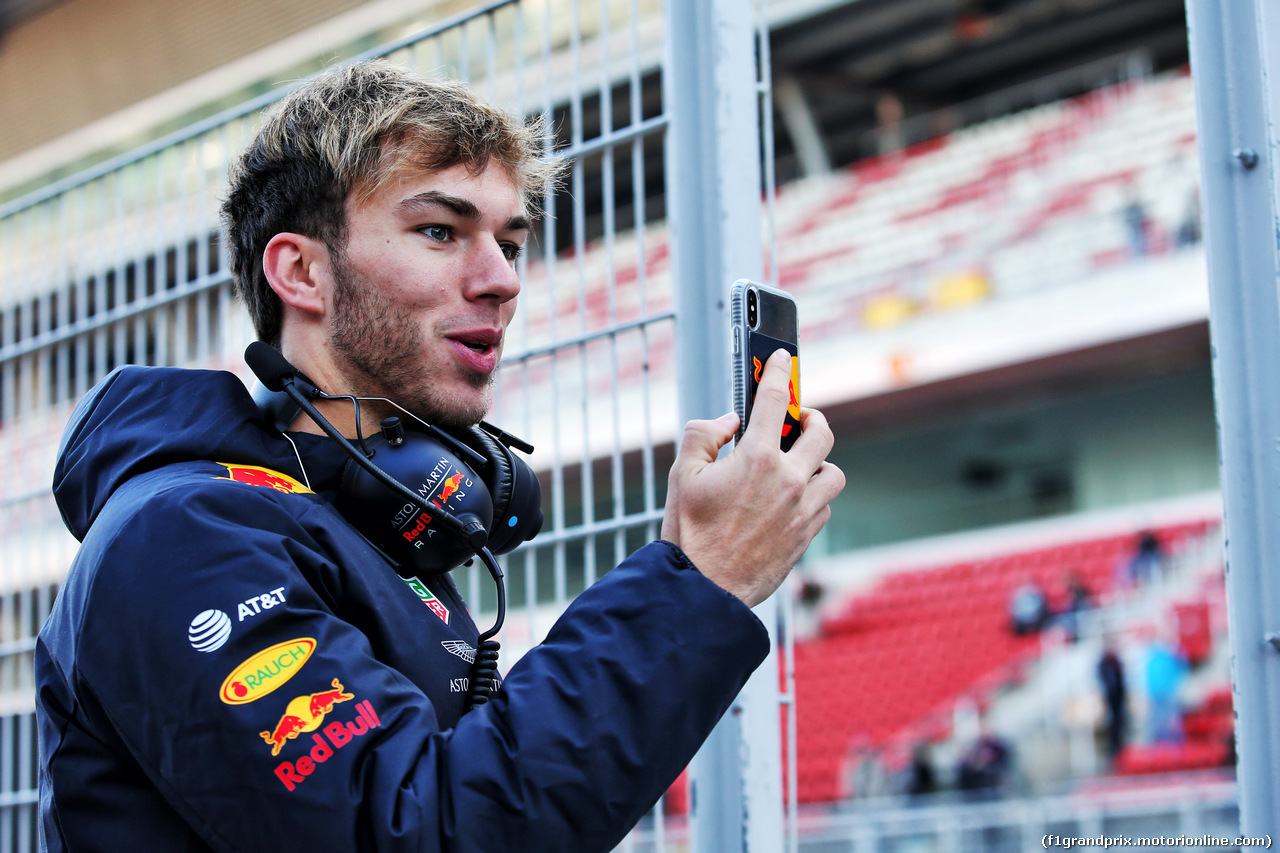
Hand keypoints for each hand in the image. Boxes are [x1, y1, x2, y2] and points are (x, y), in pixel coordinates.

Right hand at [661, 349, 845, 606]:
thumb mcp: (683, 474)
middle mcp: (789, 480)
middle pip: (823, 433)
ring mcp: (803, 510)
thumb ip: (704, 434)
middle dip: (812, 419)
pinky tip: (791, 500)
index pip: (775, 400)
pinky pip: (824, 505)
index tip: (782, 359)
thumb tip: (728, 421)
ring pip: (833, 472)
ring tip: (797, 465)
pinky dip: (813, 497)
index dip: (778, 373)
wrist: (705, 589)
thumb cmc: (690, 533)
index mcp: (757, 458)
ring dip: (818, 463)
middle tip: (799, 420)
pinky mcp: (807, 536)